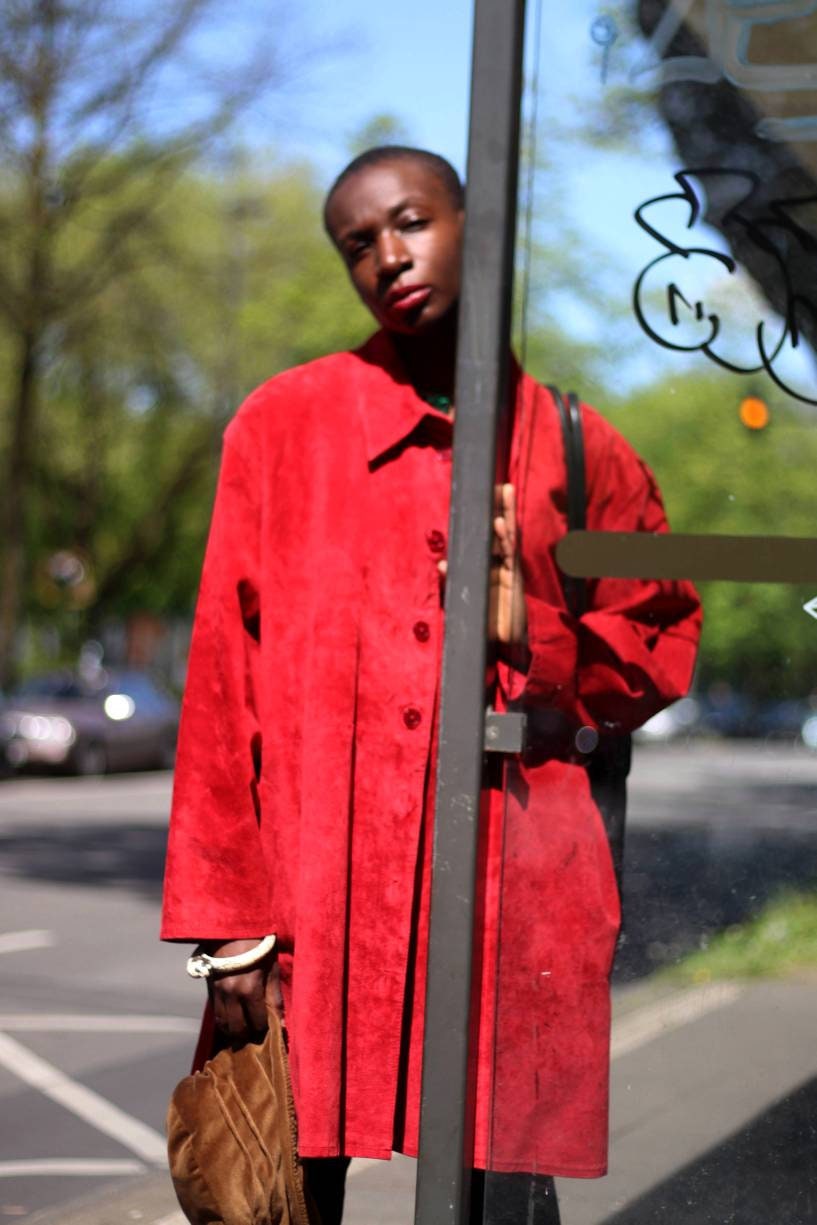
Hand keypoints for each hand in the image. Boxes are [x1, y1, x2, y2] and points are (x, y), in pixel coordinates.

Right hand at [206, 938, 282, 1041]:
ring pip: (222, 1024)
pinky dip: (223, 1019)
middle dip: (248, 1036)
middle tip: (257, 1035)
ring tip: (245, 1031)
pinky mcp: (209, 987)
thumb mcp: (271, 967)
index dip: (265, 1030)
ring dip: (233, 1031)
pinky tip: (232, 1020)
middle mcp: (230, 994)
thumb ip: (275, 997)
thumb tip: (281, 1023)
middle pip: (237, 1029)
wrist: (232, 924)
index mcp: (249, 989)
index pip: (257, 1023)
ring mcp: (217, 991)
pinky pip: (215, 1012)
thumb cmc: (258, 944)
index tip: (271, 1031)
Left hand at [435, 484, 526, 644]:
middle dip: (501, 507)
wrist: (504, 646)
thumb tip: (441, 564)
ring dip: (506, 513)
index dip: (487, 518)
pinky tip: (500, 522)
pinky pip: (510, 553)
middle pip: (501, 531)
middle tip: (500, 484)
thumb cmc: (485, 625)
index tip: (484, 498)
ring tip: (504, 491)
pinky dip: (505, 537)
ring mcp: (509, 570)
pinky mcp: (515, 578)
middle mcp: (501, 565)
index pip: (487, 538)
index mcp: (490, 568)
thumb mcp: (464, 600)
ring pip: (508, 536)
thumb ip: (454, 581)